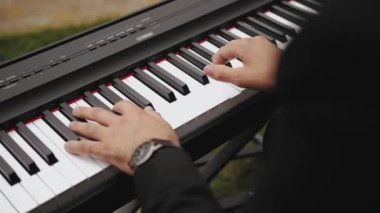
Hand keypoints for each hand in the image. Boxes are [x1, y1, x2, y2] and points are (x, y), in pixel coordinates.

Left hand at [64, 101, 178, 174]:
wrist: (156, 154)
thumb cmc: (162, 142)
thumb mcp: (164, 125)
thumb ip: (155, 118)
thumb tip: (152, 112)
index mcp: (134, 115)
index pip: (121, 105)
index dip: (116, 106)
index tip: (114, 108)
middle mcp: (119, 122)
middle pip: (99, 113)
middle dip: (87, 111)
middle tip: (78, 110)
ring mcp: (110, 135)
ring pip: (90, 127)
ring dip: (78, 125)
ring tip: (71, 124)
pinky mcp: (105, 149)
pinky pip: (86, 146)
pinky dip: (76, 146)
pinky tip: (68, 146)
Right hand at [204, 36, 280, 89]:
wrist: (292, 76)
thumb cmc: (269, 76)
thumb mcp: (241, 78)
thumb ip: (222, 74)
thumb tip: (207, 70)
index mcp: (244, 46)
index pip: (222, 51)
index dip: (216, 62)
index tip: (214, 71)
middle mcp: (253, 42)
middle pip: (232, 48)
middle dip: (225, 58)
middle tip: (221, 69)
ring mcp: (263, 44)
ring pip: (243, 49)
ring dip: (235, 57)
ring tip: (233, 68)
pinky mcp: (270, 50)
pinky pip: (253, 51)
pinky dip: (246, 58)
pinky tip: (249, 67)